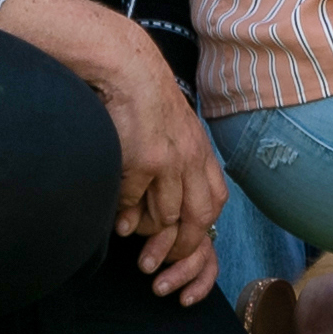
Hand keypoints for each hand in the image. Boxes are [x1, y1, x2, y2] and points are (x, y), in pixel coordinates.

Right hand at [92, 40, 228, 303]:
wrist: (126, 67)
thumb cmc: (144, 102)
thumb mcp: (176, 130)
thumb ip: (179, 163)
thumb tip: (165, 207)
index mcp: (199, 151)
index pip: (213, 203)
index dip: (202, 234)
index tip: (185, 254)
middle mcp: (190, 158)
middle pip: (200, 217)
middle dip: (184, 248)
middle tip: (163, 266)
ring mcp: (168, 161)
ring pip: (167, 215)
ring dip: (153, 239)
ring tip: (142, 254)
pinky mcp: (142, 161)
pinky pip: (135, 203)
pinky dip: (127, 220)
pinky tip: (118, 225)